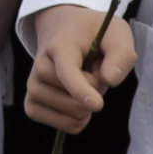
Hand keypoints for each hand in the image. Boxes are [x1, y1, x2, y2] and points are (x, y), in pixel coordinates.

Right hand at [25, 4, 135, 133]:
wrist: (62, 28)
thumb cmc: (92, 33)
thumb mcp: (117, 33)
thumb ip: (120, 55)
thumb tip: (109, 81)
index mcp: (60, 46)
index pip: (67, 72)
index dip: (80, 89)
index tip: (96, 105)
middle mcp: (39, 66)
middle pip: (74, 99)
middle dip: (95, 92)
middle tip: (94, 72)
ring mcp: (33, 85)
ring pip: (69, 114)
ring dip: (85, 107)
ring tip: (84, 84)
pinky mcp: (32, 102)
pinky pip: (58, 126)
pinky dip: (74, 121)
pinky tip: (76, 104)